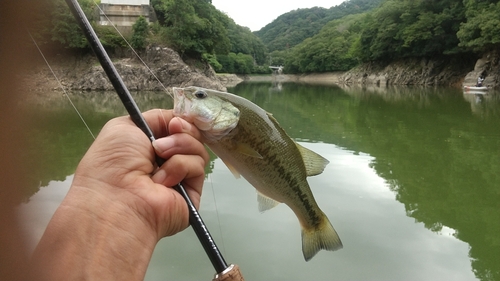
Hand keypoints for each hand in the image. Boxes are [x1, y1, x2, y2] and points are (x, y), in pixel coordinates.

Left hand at [72, 109, 208, 236]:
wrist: (117, 198)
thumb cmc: (113, 162)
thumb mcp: (125, 126)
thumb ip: (155, 118)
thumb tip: (177, 120)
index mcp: (148, 146)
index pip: (176, 126)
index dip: (180, 119)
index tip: (176, 120)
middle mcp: (165, 160)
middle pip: (191, 135)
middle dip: (182, 129)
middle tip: (170, 133)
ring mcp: (180, 177)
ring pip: (197, 149)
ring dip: (179, 146)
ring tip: (160, 157)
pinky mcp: (192, 193)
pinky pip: (198, 167)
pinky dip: (180, 167)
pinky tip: (162, 181)